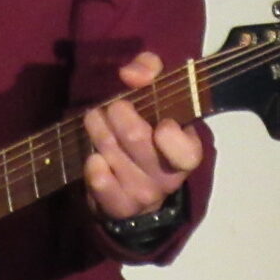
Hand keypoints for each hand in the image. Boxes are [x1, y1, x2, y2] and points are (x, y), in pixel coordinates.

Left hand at [80, 51, 202, 222]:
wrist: (135, 184)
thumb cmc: (149, 131)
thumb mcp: (157, 95)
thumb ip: (150, 72)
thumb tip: (130, 73)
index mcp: (187, 152)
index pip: (185, 152)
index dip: (170, 135)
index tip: (159, 120)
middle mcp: (168, 177)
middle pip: (136, 139)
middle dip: (117, 114)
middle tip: (111, 106)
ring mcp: (144, 194)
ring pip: (112, 155)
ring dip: (98, 131)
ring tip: (95, 120)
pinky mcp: (119, 206)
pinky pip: (102, 185)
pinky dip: (93, 166)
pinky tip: (92, 156)